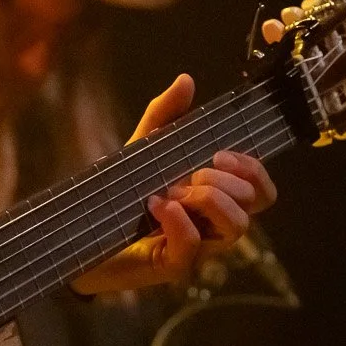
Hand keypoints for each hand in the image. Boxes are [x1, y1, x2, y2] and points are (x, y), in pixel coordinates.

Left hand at [71, 18, 286, 293]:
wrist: (83, 232)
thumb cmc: (122, 194)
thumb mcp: (143, 148)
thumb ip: (165, 114)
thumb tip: (186, 80)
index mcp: (215, 198)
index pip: (262, 191)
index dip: (254, 170)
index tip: (221, 154)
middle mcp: (213, 225)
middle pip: (253, 205)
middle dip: (224, 181)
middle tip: (190, 173)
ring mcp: (197, 248)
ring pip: (236, 228)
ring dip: (208, 200)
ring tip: (171, 190)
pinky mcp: (173, 265)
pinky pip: (191, 244)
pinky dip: (176, 219)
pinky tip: (154, 204)